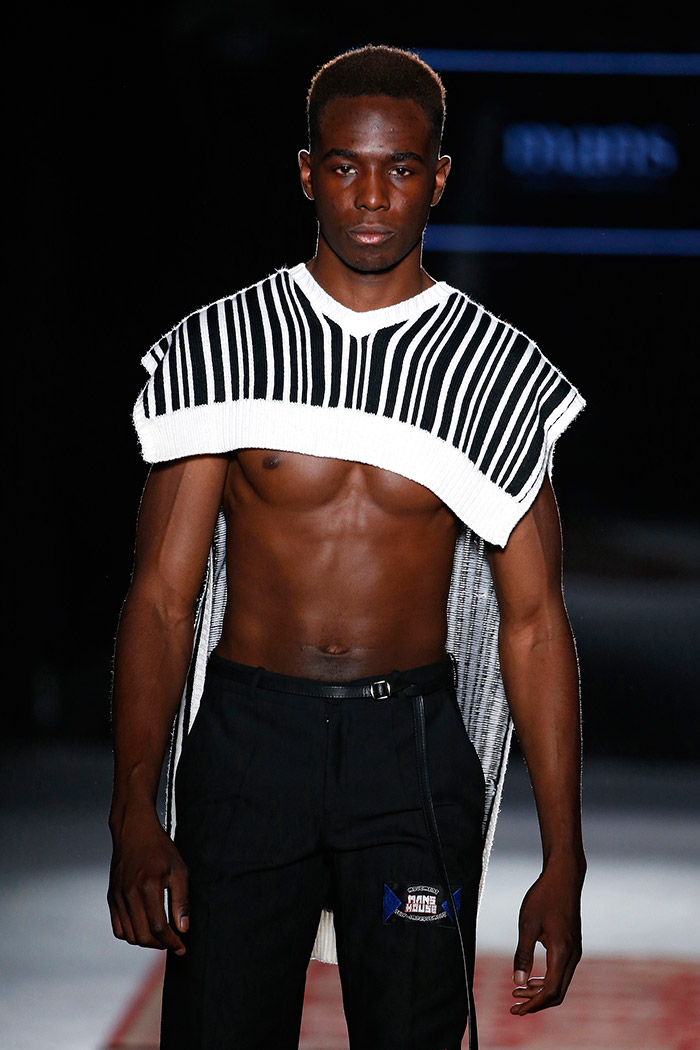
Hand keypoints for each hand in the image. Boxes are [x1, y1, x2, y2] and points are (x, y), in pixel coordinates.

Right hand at [108, 804, 189, 954]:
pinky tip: (144, 928)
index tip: (181, 946)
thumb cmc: (159, 848)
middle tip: (173, 942)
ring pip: (129, 935)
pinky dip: (131, 934)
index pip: (158, 928)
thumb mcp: (179, 870)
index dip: (171, 941)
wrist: (134, 831)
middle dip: (160, 945)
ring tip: (160, 937)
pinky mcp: (112, 897)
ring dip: (146, 941)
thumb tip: (183, 927)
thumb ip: (181, 900)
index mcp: (148, 887)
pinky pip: (118, 927)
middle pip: (142, 936)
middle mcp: (129, 895)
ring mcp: (118, 897)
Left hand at [510, 854, 583, 1014]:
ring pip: (560, 983)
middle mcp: (573, 955)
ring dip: (541, 992)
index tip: (516, 1011)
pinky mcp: (573, 946)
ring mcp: (575, 951)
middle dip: (536, 1003)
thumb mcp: (527, 924)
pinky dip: (547, 981)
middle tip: (514, 1006)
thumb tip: (517, 981)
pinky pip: (562, 972)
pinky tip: (532, 978)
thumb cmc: (544, 897)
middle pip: (557, 992)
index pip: (550, 991)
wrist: (564, 877)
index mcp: (562, 952)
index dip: (533, 1004)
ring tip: (518, 992)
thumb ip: (523, 954)